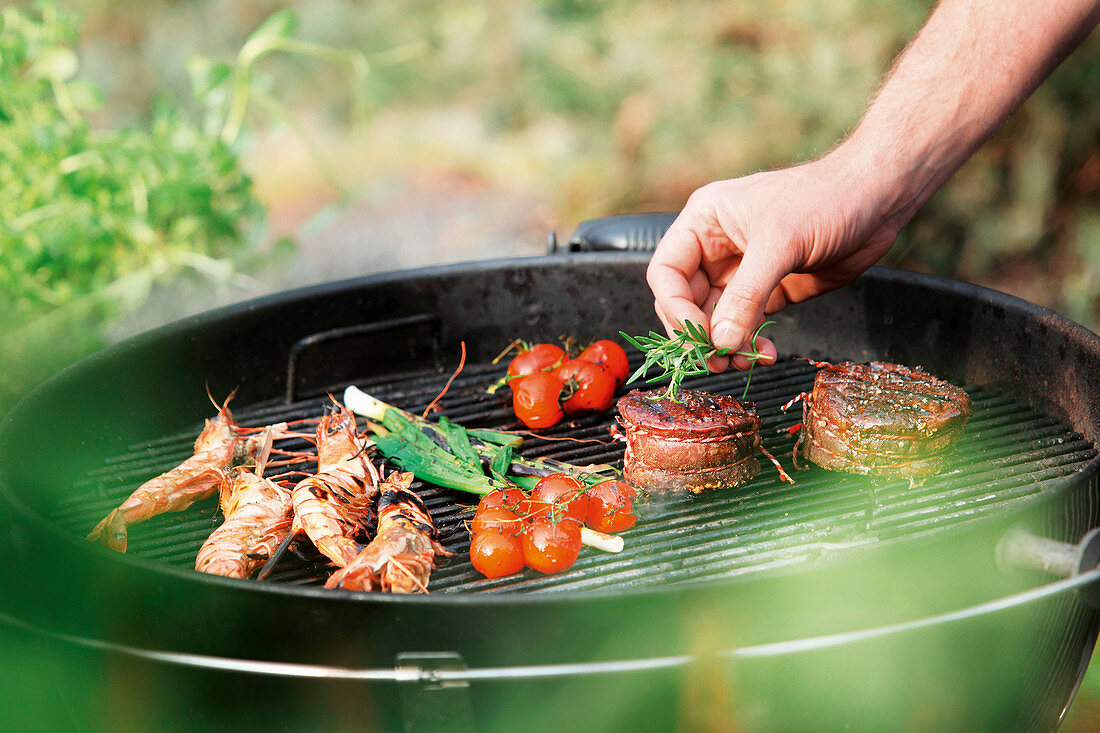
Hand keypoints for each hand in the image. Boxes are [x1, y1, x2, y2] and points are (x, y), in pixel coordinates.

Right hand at [646, 150, 900, 370]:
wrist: (879, 197)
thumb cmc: (826, 200)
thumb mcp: (779, 244)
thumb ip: (746, 296)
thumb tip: (721, 342)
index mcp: (704, 222)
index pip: (667, 272)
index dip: (674, 307)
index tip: (697, 336)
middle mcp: (716, 247)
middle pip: (687, 301)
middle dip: (700, 333)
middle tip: (716, 360)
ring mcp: (743, 270)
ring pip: (716, 318)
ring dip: (726, 343)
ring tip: (742, 360)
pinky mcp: (770, 289)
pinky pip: (746, 323)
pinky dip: (751, 342)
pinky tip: (766, 351)